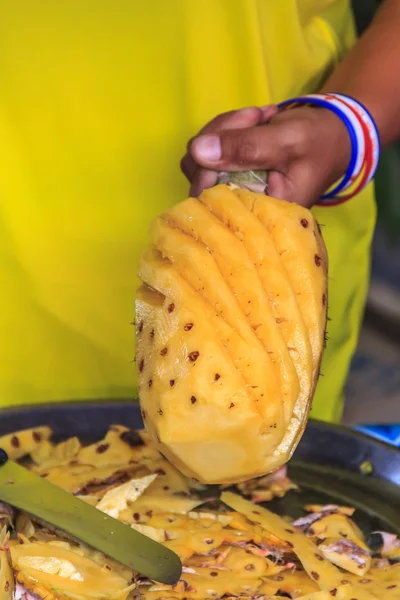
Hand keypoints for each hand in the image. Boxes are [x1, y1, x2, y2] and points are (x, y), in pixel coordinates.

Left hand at [181, 105, 351, 206]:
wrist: (333, 136)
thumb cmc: (318, 143)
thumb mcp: (286, 141)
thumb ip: (244, 147)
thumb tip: (197, 150)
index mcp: (258, 213)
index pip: (211, 201)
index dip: (210, 166)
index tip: (238, 130)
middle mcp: (238, 206)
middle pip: (199, 176)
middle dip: (222, 136)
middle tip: (254, 116)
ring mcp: (229, 188)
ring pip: (198, 158)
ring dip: (223, 129)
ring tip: (257, 117)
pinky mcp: (225, 171)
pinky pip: (206, 149)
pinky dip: (224, 128)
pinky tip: (251, 121)